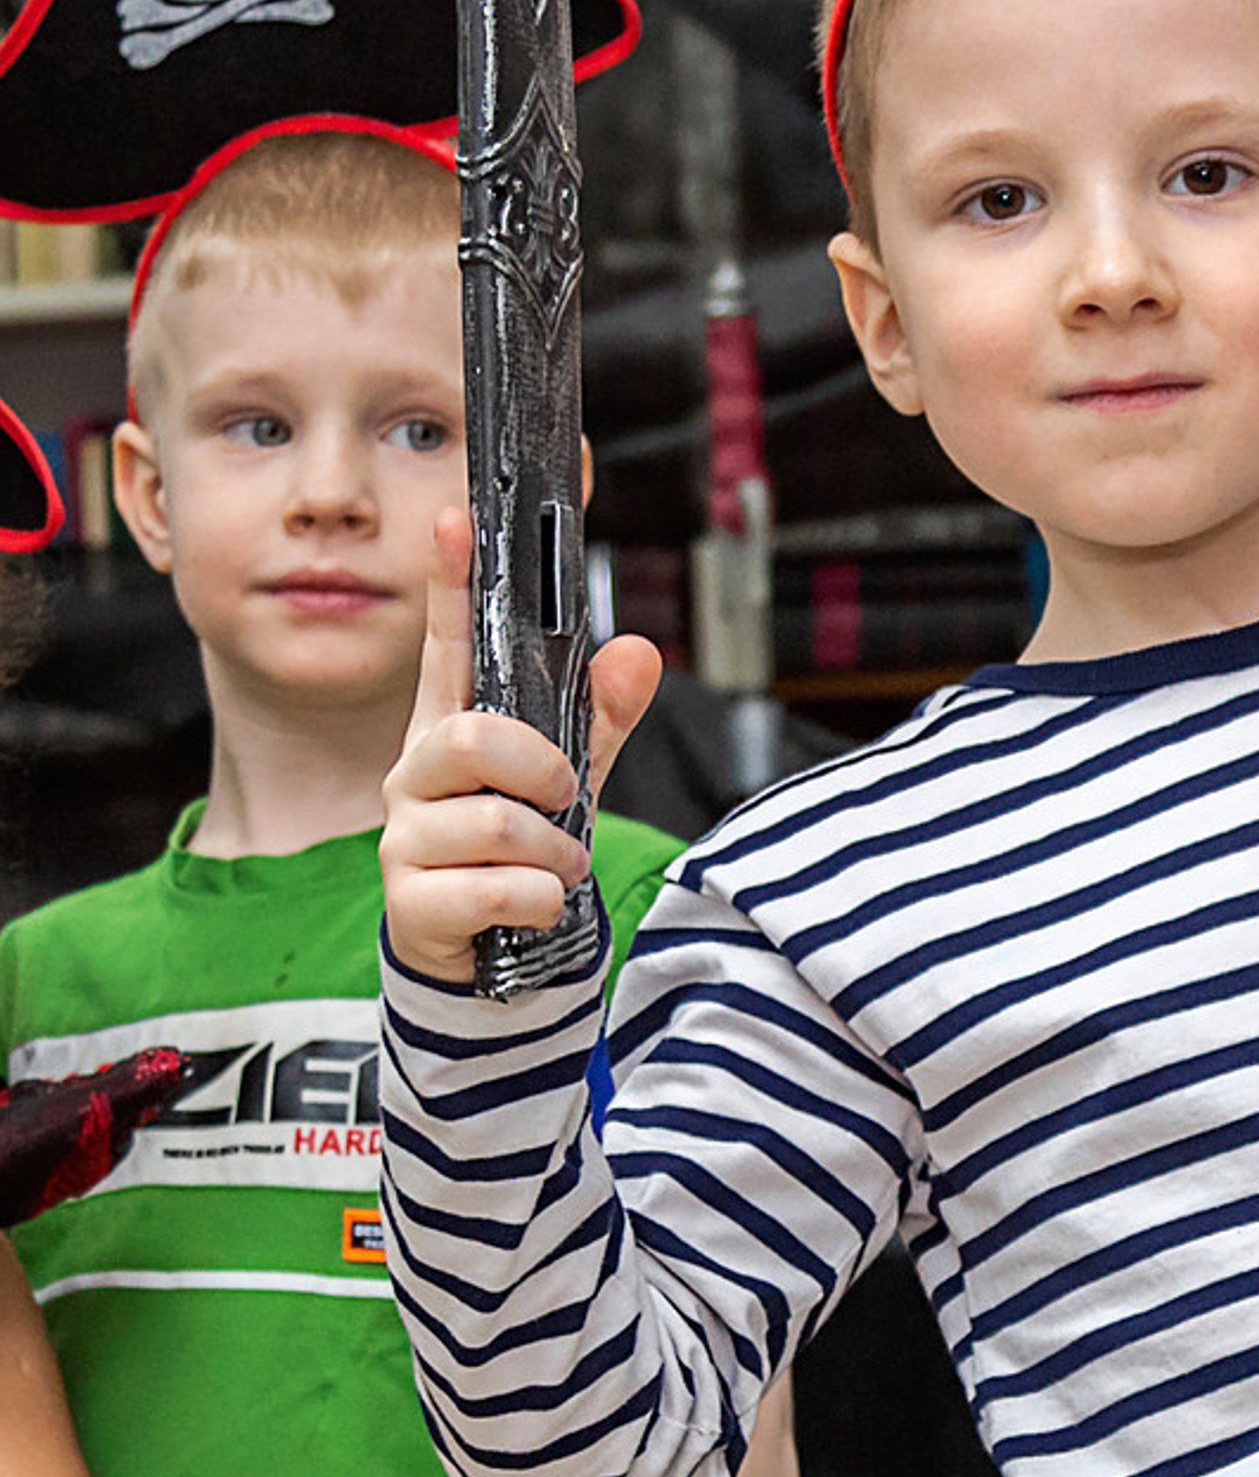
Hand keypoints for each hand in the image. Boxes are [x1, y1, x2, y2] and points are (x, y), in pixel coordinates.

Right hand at [380, 512, 660, 984]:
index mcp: (452, 728)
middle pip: (473, 738)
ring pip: (498, 823)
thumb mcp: (571, 782)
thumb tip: (637, 650)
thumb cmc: (519, 852)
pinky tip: (535, 905)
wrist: (484, 956)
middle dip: (542, 769)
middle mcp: (414, 773)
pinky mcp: (412, 900)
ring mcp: (405, 837)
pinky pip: (502, 888)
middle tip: (566, 797)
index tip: (453, 520)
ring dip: (556, 851)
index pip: (446, 645)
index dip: (449, 584)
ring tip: (556, 865)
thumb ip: (603, 719)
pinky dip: (543, 900)